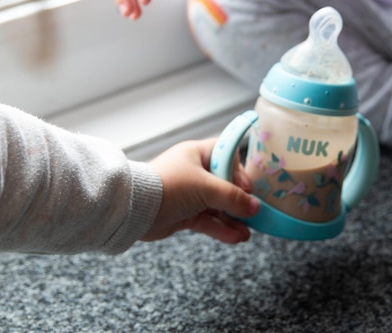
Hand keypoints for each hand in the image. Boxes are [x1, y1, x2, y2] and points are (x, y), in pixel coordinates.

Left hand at [143, 138, 258, 243]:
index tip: (247, 186)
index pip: (226, 154)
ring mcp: (189, 194)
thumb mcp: (206, 188)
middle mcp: (194, 172)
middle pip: (225, 183)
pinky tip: (236, 238)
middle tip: (252, 211)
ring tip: (248, 232)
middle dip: (240, 200)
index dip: (240, 169)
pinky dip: (221, 229)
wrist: (136, 209)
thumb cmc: (170, 186)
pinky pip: (208, 221)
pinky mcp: (184, 214)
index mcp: (197, 154)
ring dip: (233, 219)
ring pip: (218, 206)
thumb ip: (233, 198)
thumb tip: (255, 207)